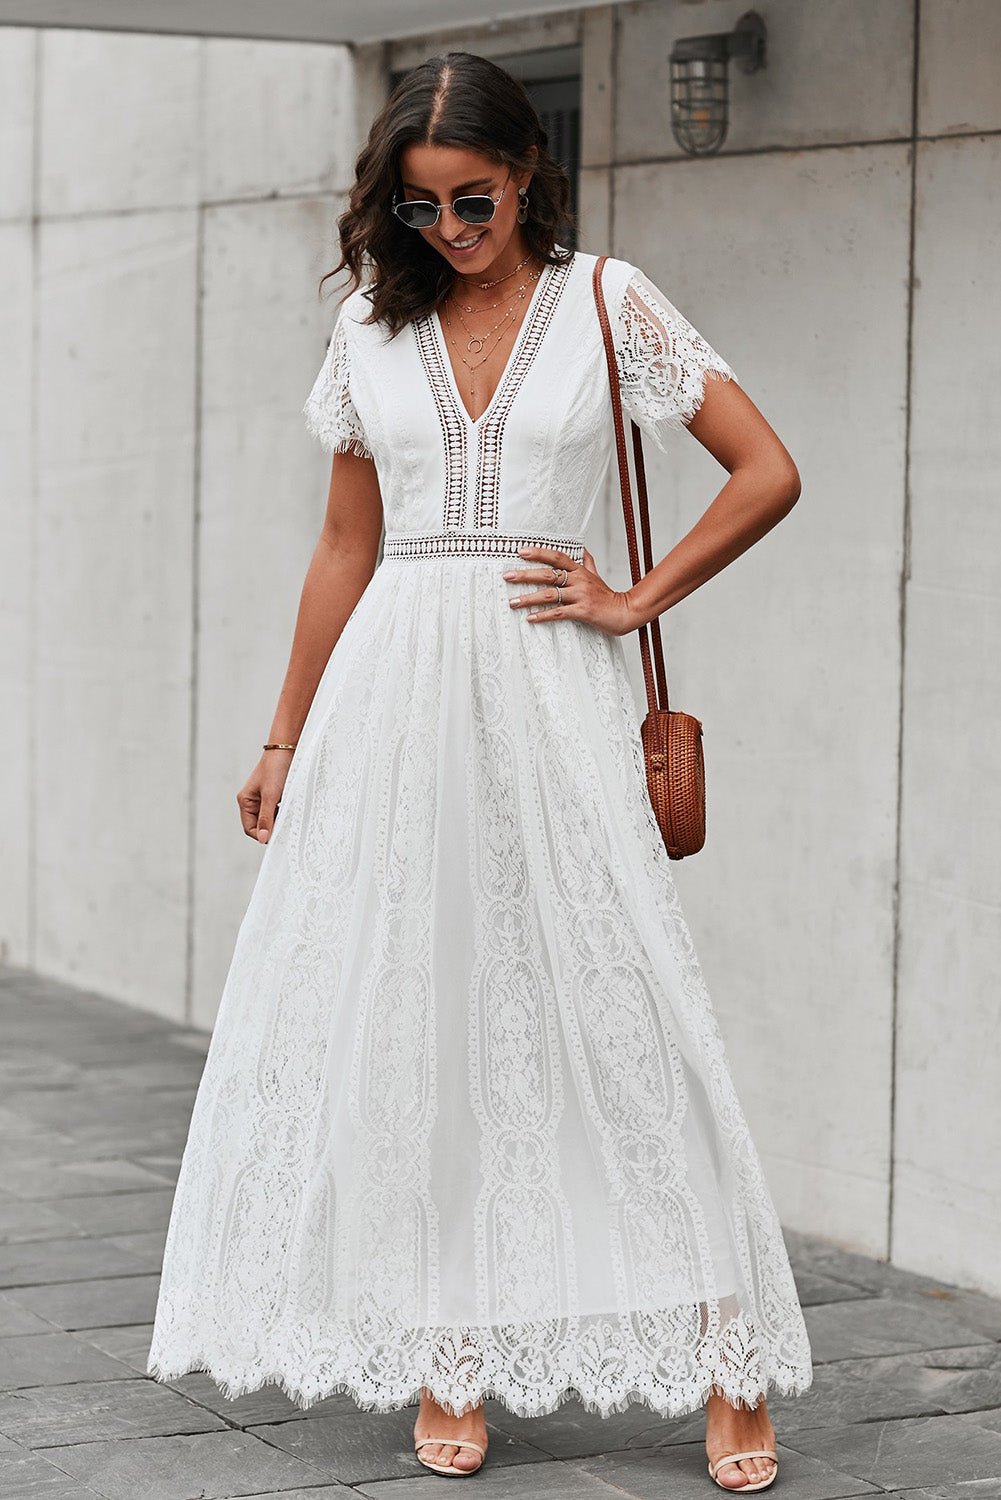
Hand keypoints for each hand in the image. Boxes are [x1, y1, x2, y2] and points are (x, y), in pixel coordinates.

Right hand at [236, 750, 292, 843]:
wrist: (286, 749)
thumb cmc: (276, 769)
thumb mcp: (271, 796)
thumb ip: (266, 818)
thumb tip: (263, 839)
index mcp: (245, 801)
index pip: (250, 828)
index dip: (262, 835)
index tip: (277, 838)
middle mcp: (252, 801)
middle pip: (260, 825)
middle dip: (271, 828)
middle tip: (286, 828)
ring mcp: (263, 798)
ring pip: (270, 819)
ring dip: (279, 820)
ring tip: (289, 816)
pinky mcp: (274, 795)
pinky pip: (277, 811)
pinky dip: (284, 813)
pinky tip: (291, 810)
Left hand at [502, 546, 638, 636]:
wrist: (625, 612)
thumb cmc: (607, 596)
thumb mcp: (597, 575)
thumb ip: (587, 562)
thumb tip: (582, 550)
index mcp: (580, 570)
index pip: (557, 556)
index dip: (539, 553)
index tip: (520, 551)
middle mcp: (579, 580)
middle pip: (548, 574)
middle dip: (526, 575)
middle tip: (507, 576)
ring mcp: (581, 596)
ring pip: (550, 595)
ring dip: (529, 598)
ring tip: (512, 602)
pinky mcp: (583, 611)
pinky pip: (559, 613)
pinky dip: (543, 616)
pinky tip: (530, 618)